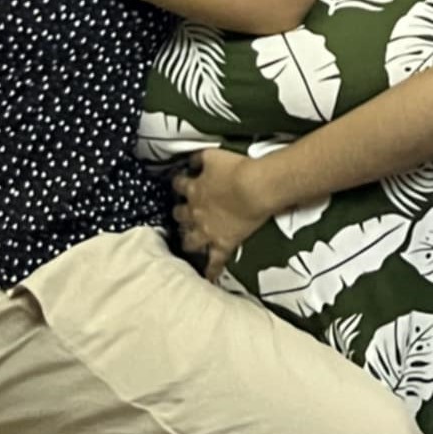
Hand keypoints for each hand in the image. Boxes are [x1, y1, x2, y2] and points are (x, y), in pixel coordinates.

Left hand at [171, 149, 267, 281]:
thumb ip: (199, 159)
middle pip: (180, 215)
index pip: (178, 185)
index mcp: (193, 189)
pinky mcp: (223, 244)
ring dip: (188, 240)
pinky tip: (208, 278)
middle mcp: (195, 212)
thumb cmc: (236, 169)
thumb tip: (192, 160)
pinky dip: (211, 271)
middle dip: (181, 214)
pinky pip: (214, 262)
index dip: (179, 184)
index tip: (181, 183)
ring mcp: (207, 231)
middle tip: (184, 214)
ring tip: (188, 243)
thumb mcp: (213, 155)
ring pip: (190, 240)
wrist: (254, 189)